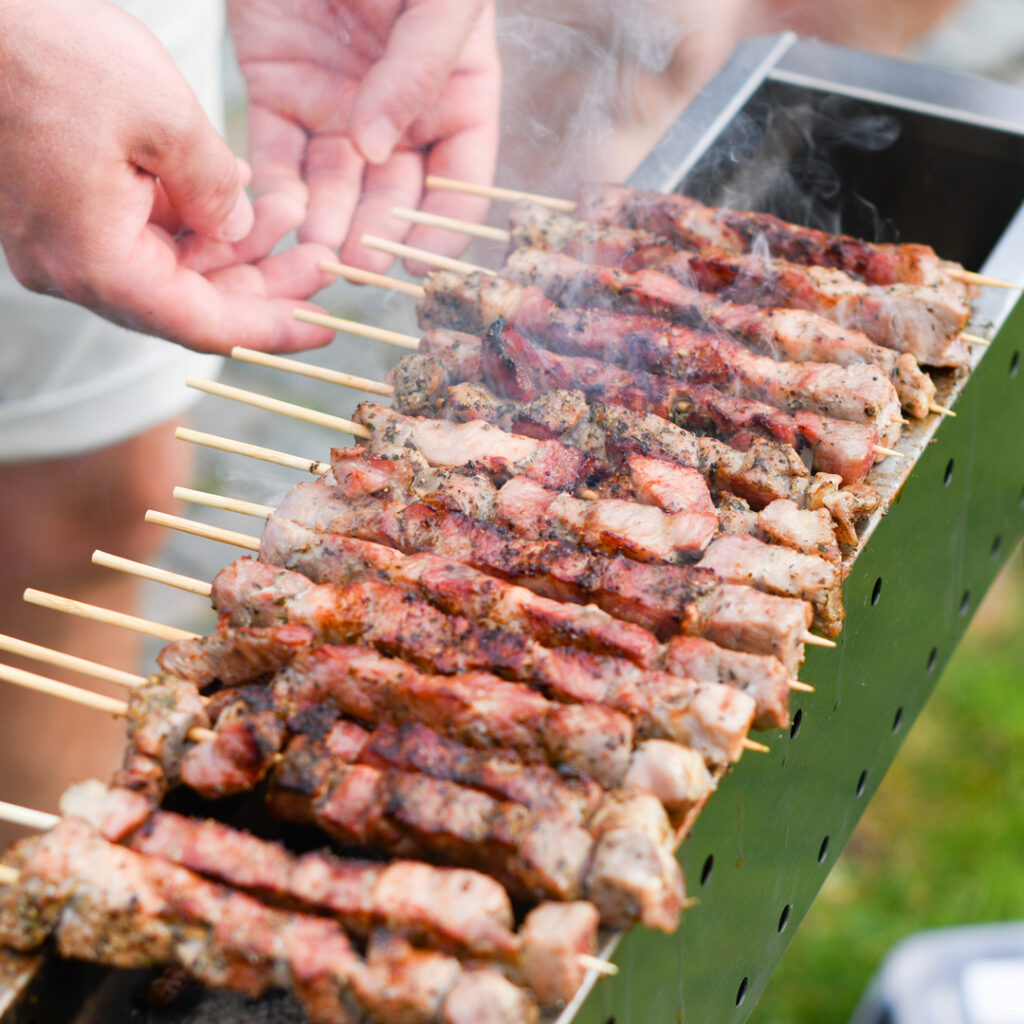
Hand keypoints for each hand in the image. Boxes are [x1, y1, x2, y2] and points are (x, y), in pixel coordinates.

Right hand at [0, 0, 334, 353]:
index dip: (273, 330)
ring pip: (170, 268)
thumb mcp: (164, 117)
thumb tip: (236, 228)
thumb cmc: (45, 50)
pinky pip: (140, 234)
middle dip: (263, 283)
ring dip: (233, 245)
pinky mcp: (59, 213)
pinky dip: (192, 219)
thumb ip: (215, 188)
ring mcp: (62, 244)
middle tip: (322, 261)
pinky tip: (237, 189)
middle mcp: (75, 270)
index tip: (326, 328)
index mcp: (99, 265)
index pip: (206, 326)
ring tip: (291, 209)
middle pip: (192, 302)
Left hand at [229, 0, 500, 271]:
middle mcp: (400, 111)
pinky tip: (276, 220)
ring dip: (325, 224)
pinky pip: (278, 155)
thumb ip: (421, 68)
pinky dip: (274, 191)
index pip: (460, 178)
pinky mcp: (278, 91)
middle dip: (376, 233)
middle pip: (394, 193)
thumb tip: (377, 148)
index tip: (420, 261)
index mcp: (456, 93)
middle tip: (357, 266)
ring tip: (315, 255)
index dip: (443, 225)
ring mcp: (338, 105)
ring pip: (335, 186)